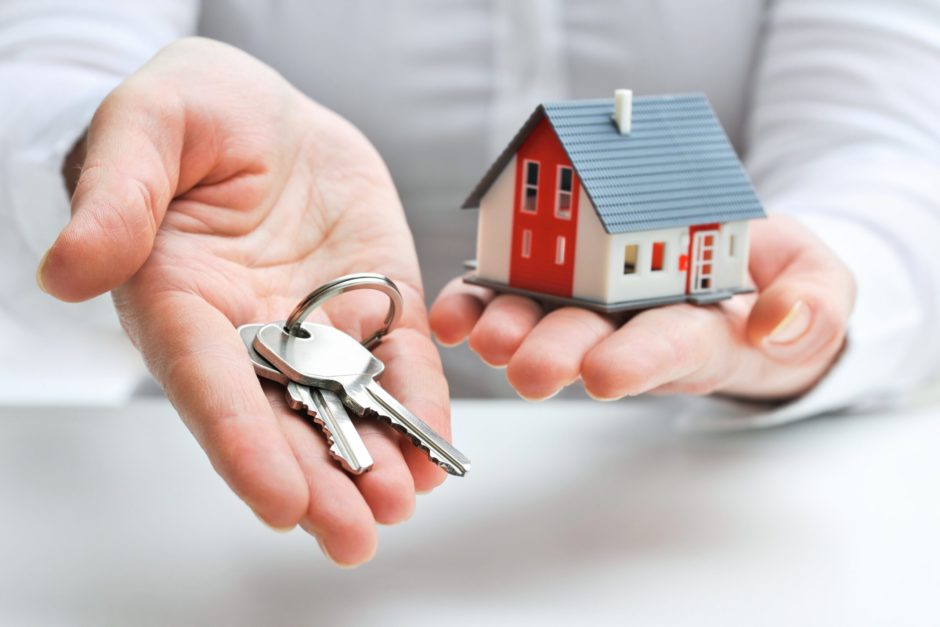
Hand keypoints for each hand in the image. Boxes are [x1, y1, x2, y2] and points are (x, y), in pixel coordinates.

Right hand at [38, 38, 449, 565]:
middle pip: (281, 419)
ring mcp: (318, 324)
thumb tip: (69, 271)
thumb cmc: (191, 113)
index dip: (242, 441)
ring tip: (402, 504)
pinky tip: (435, 452)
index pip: (209, 383)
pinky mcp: (374, 304)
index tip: (278, 498)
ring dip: (374, 461)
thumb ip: (116, 196)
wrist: (264, 112)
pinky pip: (399, 362)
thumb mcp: (144, 129)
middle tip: (352, 534)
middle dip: (317, 479)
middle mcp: (250, 332)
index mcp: (181, 301)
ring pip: (343, 407)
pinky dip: (417, 406)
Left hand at [430, 214, 854, 401]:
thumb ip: (812, 303)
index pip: (673, 348)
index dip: (641, 360)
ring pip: (546, 322)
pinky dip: (479, 303)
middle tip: (529, 369)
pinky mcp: (559, 282)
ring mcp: (594, 306)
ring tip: (483, 336)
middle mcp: (637, 327)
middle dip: (560, 355)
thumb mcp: (818, 285)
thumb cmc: (776, 280)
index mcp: (700, 331)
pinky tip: (453, 314)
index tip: (608, 374)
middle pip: (596, 343)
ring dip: (510, 331)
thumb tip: (779, 323)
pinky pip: (513, 293)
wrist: (738, 265)